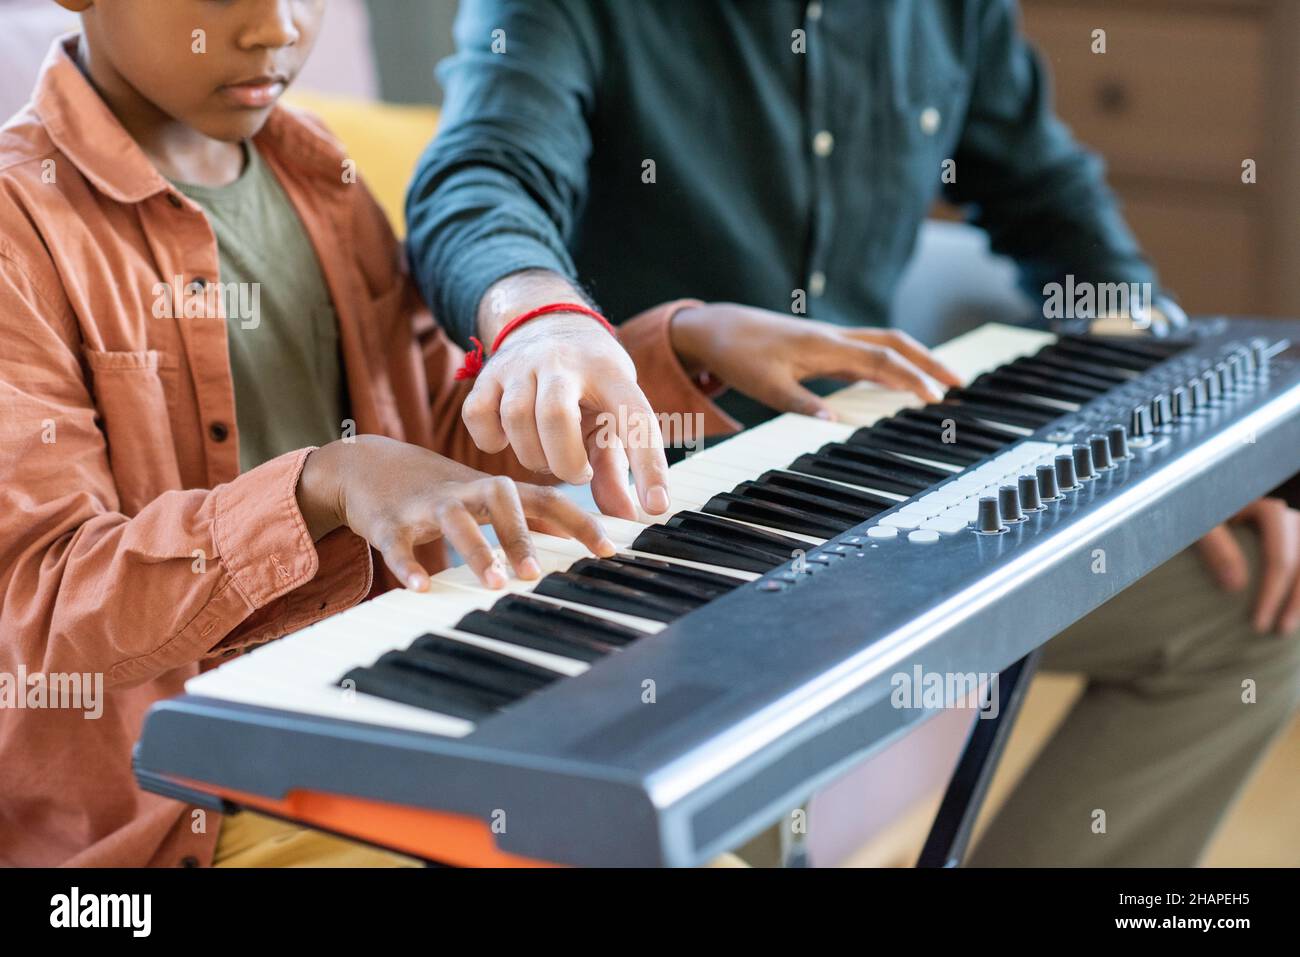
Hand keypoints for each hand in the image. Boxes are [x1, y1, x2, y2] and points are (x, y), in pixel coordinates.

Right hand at [296, 435, 614, 590]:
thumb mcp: (486, 497)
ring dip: (476, 550)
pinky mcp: (389, 522)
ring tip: (492, 582)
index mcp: (494, 490)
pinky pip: (399, 543)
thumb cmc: (440, 489)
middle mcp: (466, 491)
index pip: (545, 499)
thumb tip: (576, 536)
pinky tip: (421, 586)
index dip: (579, 521)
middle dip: (521, 535)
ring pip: (455, 520)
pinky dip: (409, 565)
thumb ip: (528, 515)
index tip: (607, 549)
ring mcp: (427, 505)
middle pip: (501, 500)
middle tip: (536, 573)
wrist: (366, 466)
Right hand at [462, 312, 668, 520]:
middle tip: (576, 472)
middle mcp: (564, 361)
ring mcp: (522, 363)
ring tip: (547, 457)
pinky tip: (509, 440)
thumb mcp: (611, 417)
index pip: (635, 419)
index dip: (648, 467)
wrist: (549, 324)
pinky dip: (491, 440)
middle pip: (555, 417)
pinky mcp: (488, 373)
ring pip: (516, 419)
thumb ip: (616, 469)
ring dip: (532, 456)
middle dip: (565, 462)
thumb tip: (625, 516)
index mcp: (610, 373)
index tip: (656, 506)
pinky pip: (478, 416)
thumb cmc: (589, 387)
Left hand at [669, 303, 962, 416]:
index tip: (936, 397)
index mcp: (825, 346)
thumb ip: (801, 403)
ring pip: (886, 344)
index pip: (881, 360)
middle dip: (930, 362)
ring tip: (942, 384)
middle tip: (961, 383)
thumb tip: (835, 423)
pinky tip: (902, 382)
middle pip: (896, 343)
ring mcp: (833, 340)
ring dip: (916, 361)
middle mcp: (835, 338)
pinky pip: (869, 352)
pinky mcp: (827, 346)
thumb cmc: (741, 356)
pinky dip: (893, 364)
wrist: (720, 328)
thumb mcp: (764, 387)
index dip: (911, 378)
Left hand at [1196, 497, 1299, 634]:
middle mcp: (1290, 518)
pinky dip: (1299, 588)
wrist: (1200, 505)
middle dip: (1294, 602)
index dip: (1272, 595)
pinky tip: (1294, 609)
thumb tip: (1235, 586)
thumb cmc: (1197, 513)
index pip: (1280, 560)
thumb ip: (1214, 548)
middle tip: (1277, 631)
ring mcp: (1296, 529)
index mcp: (1270, 512)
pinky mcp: (1294, 540)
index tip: (1258, 624)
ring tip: (1288, 626)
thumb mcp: (1201, 526)